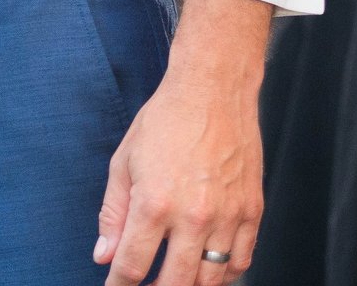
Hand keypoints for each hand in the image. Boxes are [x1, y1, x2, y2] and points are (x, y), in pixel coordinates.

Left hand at [95, 0, 270, 285]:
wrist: (213, 89)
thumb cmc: (166, 120)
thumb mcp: (124, 162)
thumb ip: (113, 213)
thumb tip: (104, 254)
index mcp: (154, 203)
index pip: (132, 266)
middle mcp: (193, 216)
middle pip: (175, 284)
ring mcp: (227, 216)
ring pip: (211, 280)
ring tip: (177, 279)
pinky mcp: (251, 210)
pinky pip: (241, 261)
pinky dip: (225, 275)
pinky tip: (209, 271)